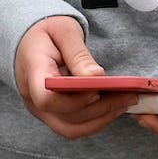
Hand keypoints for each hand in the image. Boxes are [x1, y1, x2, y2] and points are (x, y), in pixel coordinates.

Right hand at [14, 15, 135, 138]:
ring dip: (100, 119)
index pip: (46, 99)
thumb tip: (97, 77)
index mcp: (33, 72)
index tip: (96, 90)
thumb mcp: (63, 31)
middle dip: (100, 110)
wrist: (28, 37)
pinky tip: (114, 106)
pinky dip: (95, 120)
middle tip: (128, 96)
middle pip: (64, 117)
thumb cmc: (46, 30)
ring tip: (126, 102)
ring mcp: (40, 108)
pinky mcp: (52, 112)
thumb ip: (78, 54)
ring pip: (70, 128)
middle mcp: (32, 97)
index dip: (73, 101)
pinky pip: (73, 125)